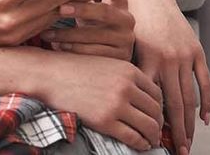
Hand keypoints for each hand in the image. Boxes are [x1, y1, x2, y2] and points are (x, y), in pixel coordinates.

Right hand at [34, 50, 163, 151]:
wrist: (49, 75)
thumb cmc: (74, 69)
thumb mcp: (106, 64)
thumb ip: (125, 77)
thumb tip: (141, 97)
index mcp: (129, 70)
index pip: (157, 93)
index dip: (159, 108)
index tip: (155, 116)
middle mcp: (126, 87)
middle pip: (156, 111)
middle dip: (158, 124)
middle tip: (155, 131)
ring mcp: (116, 104)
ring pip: (149, 126)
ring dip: (152, 137)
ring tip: (149, 140)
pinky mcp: (105, 121)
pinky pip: (133, 137)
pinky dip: (140, 144)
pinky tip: (139, 145)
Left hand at [39, 0, 135, 59]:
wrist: (108, 54)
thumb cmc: (93, 24)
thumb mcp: (91, 8)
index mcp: (120, 2)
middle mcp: (127, 20)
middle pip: (105, 11)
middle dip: (81, 9)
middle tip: (60, 8)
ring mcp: (125, 40)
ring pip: (94, 36)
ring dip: (68, 34)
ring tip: (47, 33)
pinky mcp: (120, 58)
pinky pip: (93, 53)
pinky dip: (74, 50)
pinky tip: (58, 46)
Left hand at [130, 0, 209, 154]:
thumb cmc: (130, 22)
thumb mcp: (125, 46)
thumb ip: (130, 72)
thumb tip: (130, 103)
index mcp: (147, 60)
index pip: (154, 101)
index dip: (156, 123)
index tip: (155, 141)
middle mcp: (168, 60)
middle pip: (175, 104)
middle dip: (177, 132)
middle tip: (180, 152)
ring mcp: (185, 56)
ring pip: (190, 97)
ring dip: (191, 122)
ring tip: (189, 142)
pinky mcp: (196, 51)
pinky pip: (205, 81)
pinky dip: (206, 101)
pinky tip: (204, 118)